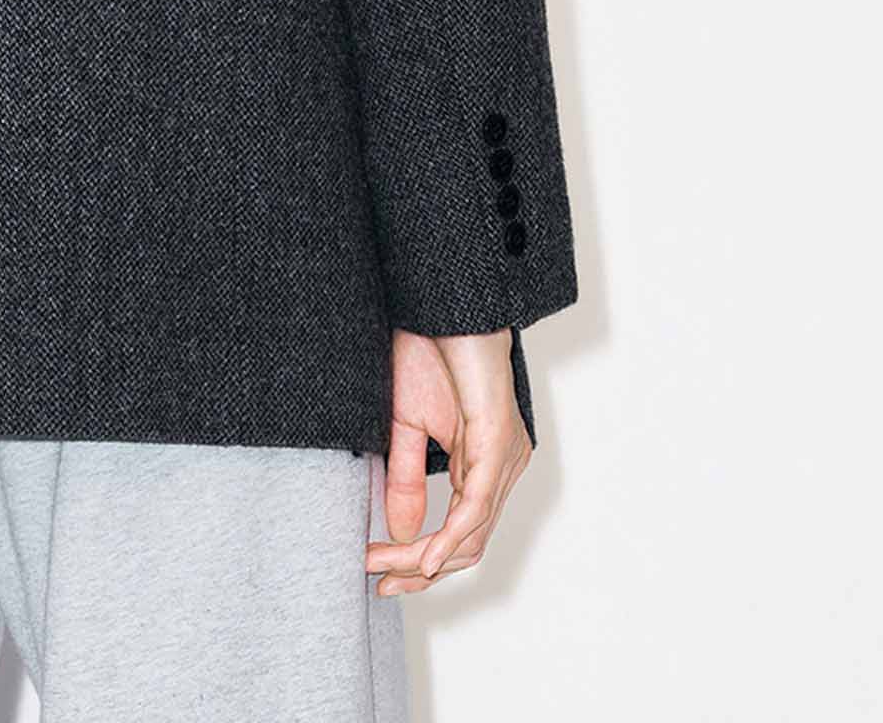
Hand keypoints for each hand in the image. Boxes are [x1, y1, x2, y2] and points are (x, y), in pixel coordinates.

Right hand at [366, 328, 531, 596]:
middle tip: (376, 577)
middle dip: (418, 568)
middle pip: (468, 545)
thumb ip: (406, 480)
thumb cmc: (426, 350)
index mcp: (484, 463)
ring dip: (424, 558)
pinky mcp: (498, 442)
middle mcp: (503, 467)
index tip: (377, 571)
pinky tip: (422, 556)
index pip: (460, 534)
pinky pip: (476, 506)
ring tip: (383, 566)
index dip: (419, 560)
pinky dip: (449, 537)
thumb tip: (401, 535)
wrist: (439, 304)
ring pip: (472, 534)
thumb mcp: (405, 426)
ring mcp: (506, 457)